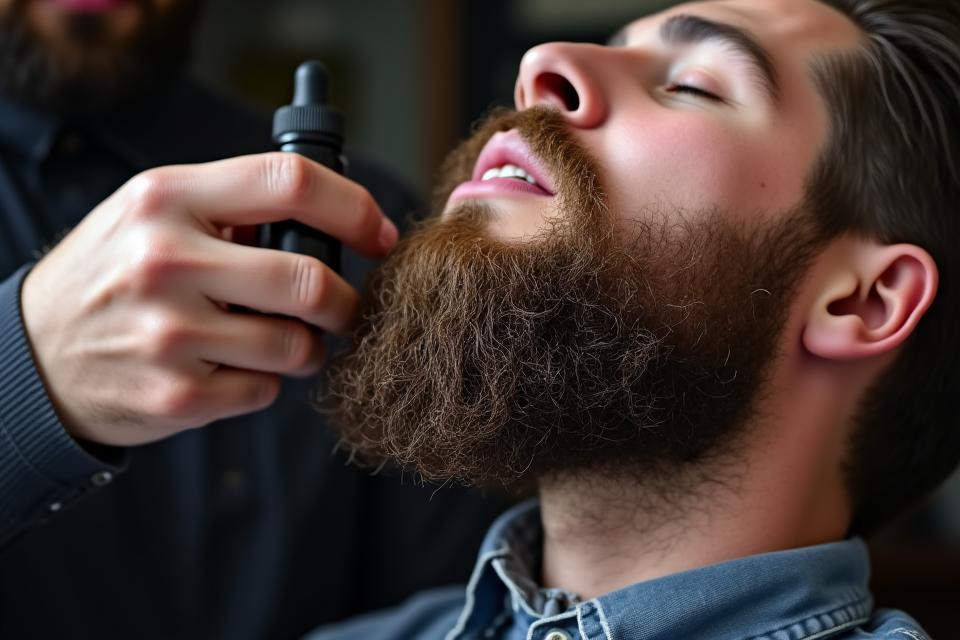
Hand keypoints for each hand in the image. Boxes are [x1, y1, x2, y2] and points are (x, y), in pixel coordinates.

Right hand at [21, 152, 397, 445]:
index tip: (379, 233)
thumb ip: (232, 206)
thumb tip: (333, 219)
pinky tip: (229, 368)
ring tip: (278, 340)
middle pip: (308, 278)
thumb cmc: (114, 275)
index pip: (289, 182)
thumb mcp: (151, 214)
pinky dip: (265, 383)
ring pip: (297, 345)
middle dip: (345, 301)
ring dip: (307, 348)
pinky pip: (266, 391)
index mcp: (167, 197)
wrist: (34, 356)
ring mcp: (169, 332)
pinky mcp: (177, 394)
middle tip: (344, 307)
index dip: (353, 207)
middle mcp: (165, 259)